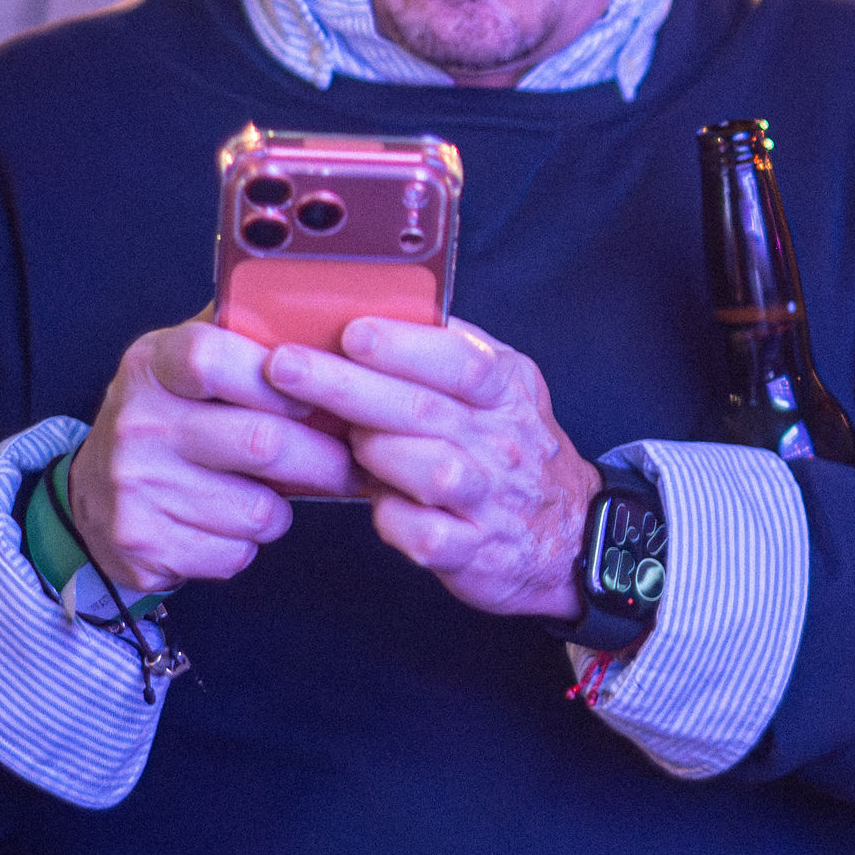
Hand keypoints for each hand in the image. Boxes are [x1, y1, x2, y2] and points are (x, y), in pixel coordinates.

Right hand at [69, 320, 354, 591]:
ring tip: (265, 493)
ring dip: (280, 508)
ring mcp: (136, 488)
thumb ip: (242, 335)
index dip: (280, 380)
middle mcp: (137, 424)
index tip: (313, 399)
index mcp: (152, 365)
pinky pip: (236, 552)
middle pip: (263, 443)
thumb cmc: (164, 422)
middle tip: (347, 464)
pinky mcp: (145, 545)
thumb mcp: (182, 362)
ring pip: (259, 510)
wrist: (92, 497)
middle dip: (323, 460)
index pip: (215, 357)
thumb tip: (323, 310)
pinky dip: (247, 544)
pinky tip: (225, 523)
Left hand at [260, 316, 603, 622]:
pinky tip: (380, 505)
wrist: (569, 532)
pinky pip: (428, 537)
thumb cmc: (511, 449)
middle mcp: (500, 442)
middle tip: (284, 367)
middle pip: (425, 410)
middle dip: (347, 386)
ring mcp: (490, 499)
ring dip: (379, 453)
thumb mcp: (503, 386)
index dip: (404, 345)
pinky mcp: (476, 552)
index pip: (461, 359)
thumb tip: (377, 302)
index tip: (350, 331)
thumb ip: (450, 348)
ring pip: (432, 471)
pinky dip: (396, 521)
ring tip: (350, 443)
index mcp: (504, 391)